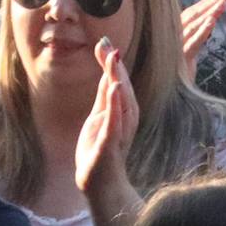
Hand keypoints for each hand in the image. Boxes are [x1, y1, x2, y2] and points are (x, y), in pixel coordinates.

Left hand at [75, 39, 138, 204]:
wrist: (101, 184)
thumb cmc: (100, 150)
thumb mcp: (100, 117)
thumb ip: (105, 95)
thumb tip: (109, 71)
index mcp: (122, 111)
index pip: (118, 81)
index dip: (111, 62)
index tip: (104, 42)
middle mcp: (125, 118)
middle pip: (123, 87)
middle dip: (115, 66)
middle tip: (108, 45)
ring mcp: (120, 130)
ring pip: (123, 101)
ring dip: (119, 79)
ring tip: (112, 60)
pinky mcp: (111, 143)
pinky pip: (115, 120)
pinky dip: (117, 104)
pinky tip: (116, 88)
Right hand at [178, 0, 225, 77]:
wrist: (168, 97)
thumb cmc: (177, 73)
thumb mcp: (187, 51)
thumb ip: (194, 35)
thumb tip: (209, 18)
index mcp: (173, 34)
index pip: (190, 14)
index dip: (205, 3)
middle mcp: (171, 37)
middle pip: (192, 16)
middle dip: (209, 4)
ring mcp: (174, 48)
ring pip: (193, 26)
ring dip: (208, 13)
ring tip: (222, 4)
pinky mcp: (179, 60)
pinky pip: (192, 43)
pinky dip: (202, 31)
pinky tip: (212, 22)